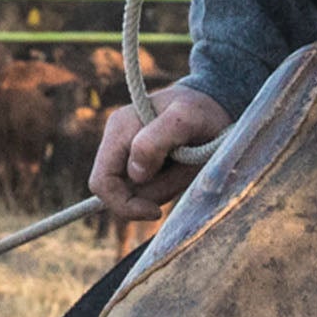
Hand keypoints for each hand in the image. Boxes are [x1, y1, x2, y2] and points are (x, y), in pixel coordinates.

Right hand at [90, 86, 232, 222]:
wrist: (213, 105)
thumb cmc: (201, 111)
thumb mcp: (186, 119)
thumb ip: (156, 141)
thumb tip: (135, 174)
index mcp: (119, 128)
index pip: (102, 182)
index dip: (124, 204)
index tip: (156, 211)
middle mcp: (116, 140)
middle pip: (117, 192)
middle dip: (148, 197)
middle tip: (180, 180)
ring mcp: (126, 152)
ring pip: (134, 193)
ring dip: (162, 189)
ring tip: (185, 166)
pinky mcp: (140, 163)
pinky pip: (147, 189)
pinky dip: (166, 186)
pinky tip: (181, 168)